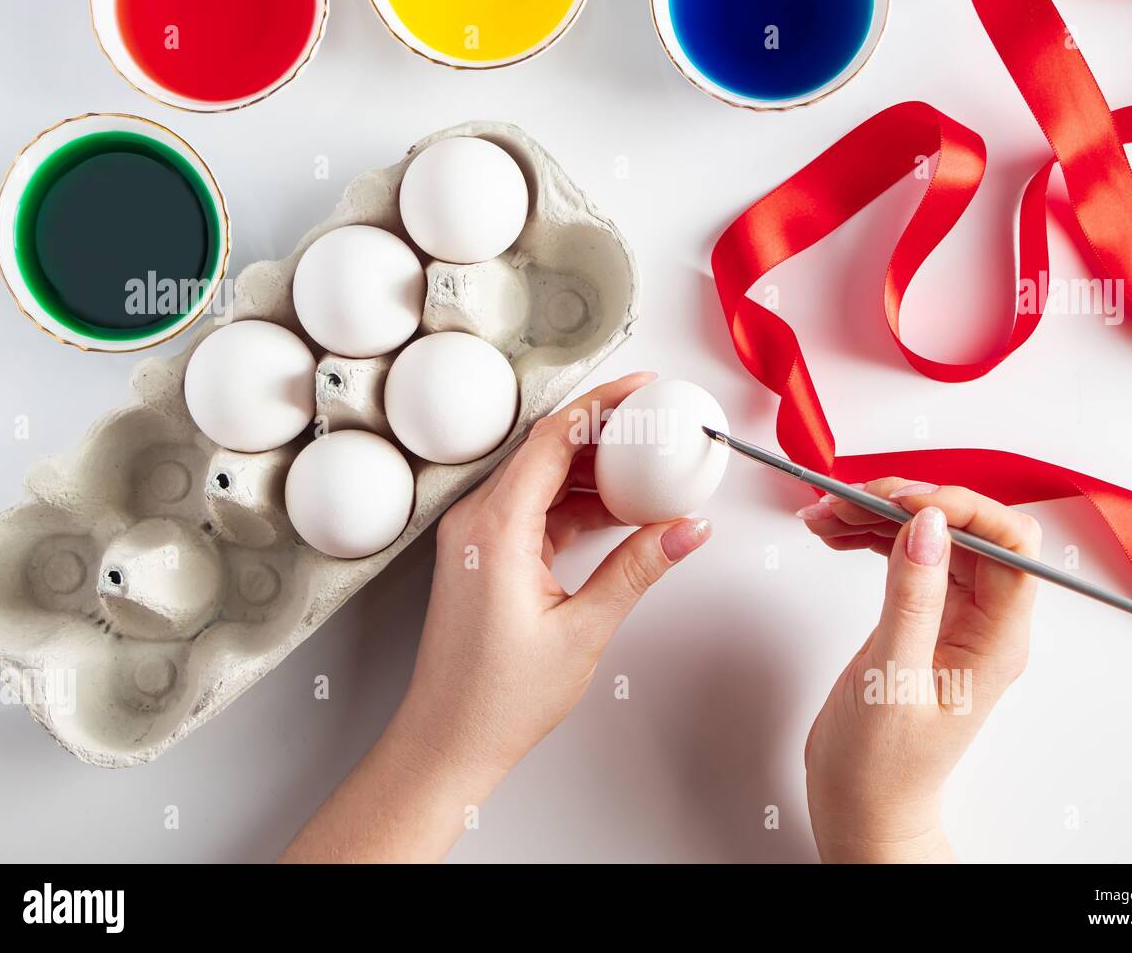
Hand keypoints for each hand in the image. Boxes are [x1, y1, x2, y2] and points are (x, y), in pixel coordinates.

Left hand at [281, 372, 711, 861]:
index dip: (601, 403)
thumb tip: (685, 529)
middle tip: (656, 424)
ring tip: (648, 468)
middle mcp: (478, 522)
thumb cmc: (495, 700)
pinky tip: (617, 512)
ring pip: (541, 478)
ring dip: (593, 470)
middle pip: (546, 449)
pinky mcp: (486, 556)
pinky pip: (535, 509)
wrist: (446, 743)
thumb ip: (638, 569)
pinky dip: (576, 504)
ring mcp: (478, 538)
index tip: (642, 387)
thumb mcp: (583, 630)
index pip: (551, 438)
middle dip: (604, 431)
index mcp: (495, 529)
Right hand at [797, 479, 1039, 862]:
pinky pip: (906, 558)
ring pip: (930, 537)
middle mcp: (983, 622)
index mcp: (997, 640)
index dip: (963, 508)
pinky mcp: (920, 617)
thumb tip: (928, 526)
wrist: (862, 804)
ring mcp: (952, 617)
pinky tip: (837, 534)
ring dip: (879, 516)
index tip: (905, 500)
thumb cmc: (882, 766)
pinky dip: (870, 538)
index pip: (1010, 545)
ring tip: (829, 514)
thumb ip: (912, 598)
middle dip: (908, 503)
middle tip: (851, 500)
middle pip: (966, 530)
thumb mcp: (892, 680)